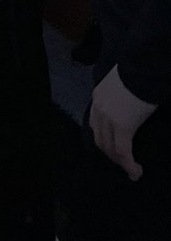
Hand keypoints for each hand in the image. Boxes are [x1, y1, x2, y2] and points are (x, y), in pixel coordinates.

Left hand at [89, 65, 156, 180]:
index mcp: (97, 96)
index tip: (114, 148)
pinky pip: (123, 151)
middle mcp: (98, 108)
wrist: (143, 68)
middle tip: (123, 163)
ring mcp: (108, 117)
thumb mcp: (121, 83)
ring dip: (120, 162)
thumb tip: (128, 107)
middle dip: (111, 154)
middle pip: (100, 138)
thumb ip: (119, 96)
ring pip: (110, 148)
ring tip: (131, 170)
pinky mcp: (122, 126)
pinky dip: (129, 165)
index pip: (96, 124)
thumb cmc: (138, 73)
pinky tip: (136, 172)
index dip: (104, 139)